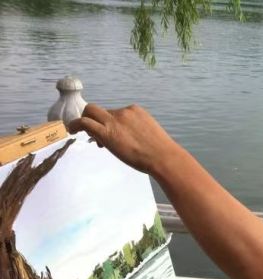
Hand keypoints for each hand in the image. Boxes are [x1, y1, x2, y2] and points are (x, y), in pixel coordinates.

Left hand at [68, 104, 184, 174]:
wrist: (163, 157)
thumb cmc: (161, 151)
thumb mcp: (149, 134)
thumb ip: (136, 131)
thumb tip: (127, 139)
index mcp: (135, 111)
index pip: (115, 113)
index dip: (110, 123)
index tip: (112, 136)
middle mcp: (124, 112)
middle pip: (101, 110)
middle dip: (95, 118)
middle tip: (95, 133)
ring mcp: (114, 120)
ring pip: (91, 114)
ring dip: (86, 122)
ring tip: (82, 133)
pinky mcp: (106, 132)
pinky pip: (85, 123)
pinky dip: (75, 124)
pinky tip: (71, 130)